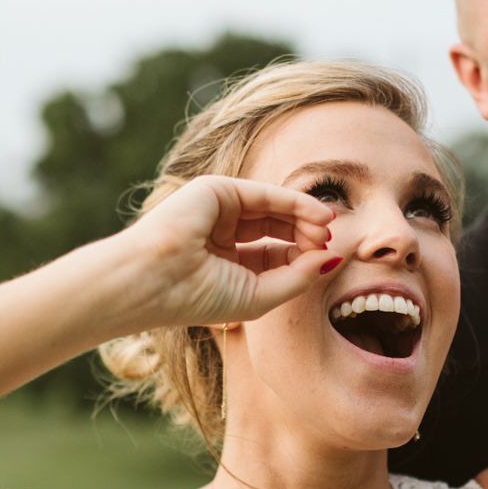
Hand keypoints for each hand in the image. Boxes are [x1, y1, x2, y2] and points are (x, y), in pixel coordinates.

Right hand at [115, 174, 337, 330]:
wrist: (155, 282)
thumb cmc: (198, 298)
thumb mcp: (259, 296)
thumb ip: (298, 277)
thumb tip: (332, 258)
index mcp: (225, 262)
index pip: (274, 253)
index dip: (302, 255)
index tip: (325, 260)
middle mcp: (221, 233)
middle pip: (277, 227)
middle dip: (306, 233)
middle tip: (329, 241)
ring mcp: (218, 209)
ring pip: (274, 208)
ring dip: (306, 216)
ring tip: (327, 229)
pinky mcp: (217, 190)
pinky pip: (265, 194)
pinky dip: (295, 201)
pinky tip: (318, 215)